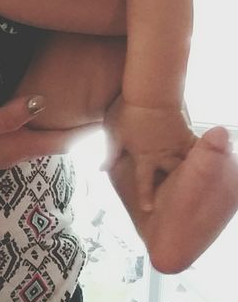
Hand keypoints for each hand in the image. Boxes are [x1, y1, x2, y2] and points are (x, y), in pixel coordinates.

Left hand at [104, 97, 194, 211]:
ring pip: (184, 165)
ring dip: (184, 172)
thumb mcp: (114, 132)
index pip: (144, 182)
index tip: (149, 209)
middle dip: (172, 185)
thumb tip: (102, 169)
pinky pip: (194, 149)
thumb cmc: (128, 111)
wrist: (151, 92)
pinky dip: (197, 155)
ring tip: (187, 180)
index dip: (146, 196)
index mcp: (143, 157)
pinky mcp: (184, 134)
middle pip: (170, 176)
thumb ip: (110, 152)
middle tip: (174, 194)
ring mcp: (175, 145)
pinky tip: (200, 160)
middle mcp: (162, 155)